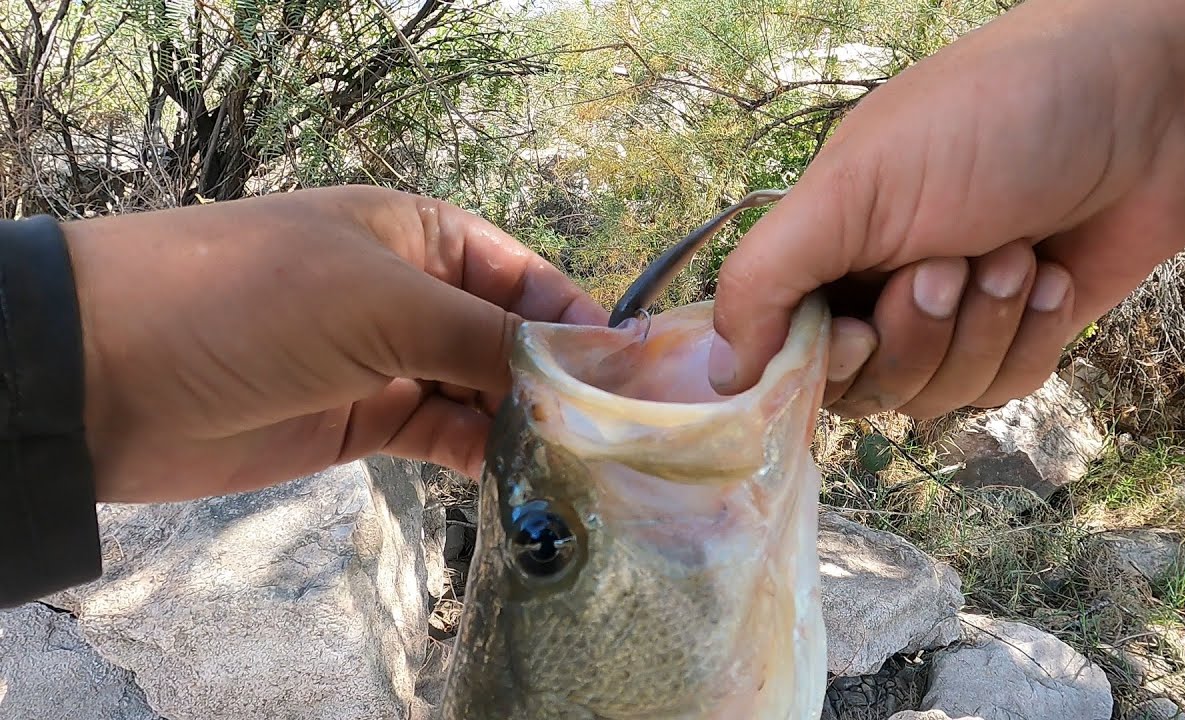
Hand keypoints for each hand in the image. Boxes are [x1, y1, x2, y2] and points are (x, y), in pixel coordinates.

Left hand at [63, 185, 606, 502]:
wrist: (110, 374)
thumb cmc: (252, 300)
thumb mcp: (381, 300)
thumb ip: (484, 337)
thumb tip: (575, 368)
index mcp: (419, 235)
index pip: (523, 273)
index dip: (575, 317)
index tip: (625, 371)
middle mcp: (410, 294)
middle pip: (507, 337)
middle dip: (555, 378)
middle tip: (612, 432)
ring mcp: (386, 361)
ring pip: (480, 392)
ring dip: (523, 423)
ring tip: (576, 461)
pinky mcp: (363, 422)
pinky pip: (441, 434)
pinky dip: (479, 453)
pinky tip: (516, 475)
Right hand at [709, 0, 1184, 418]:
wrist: (1152, 109)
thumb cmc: (992, 119)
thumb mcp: (853, 186)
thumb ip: (766, 278)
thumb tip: (718, 373)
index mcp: (825, 245)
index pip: (788, 354)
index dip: (827, 363)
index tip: (862, 327)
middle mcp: (881, 286)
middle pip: (866, 388)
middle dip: (918, 335)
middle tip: (951, 263)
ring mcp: (955, 317)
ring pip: (938, 396)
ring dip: (983, 329)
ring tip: (1014, 253)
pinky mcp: (1021, 337)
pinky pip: (1005, 388)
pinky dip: (1032, 336)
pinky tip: (1053, 276)